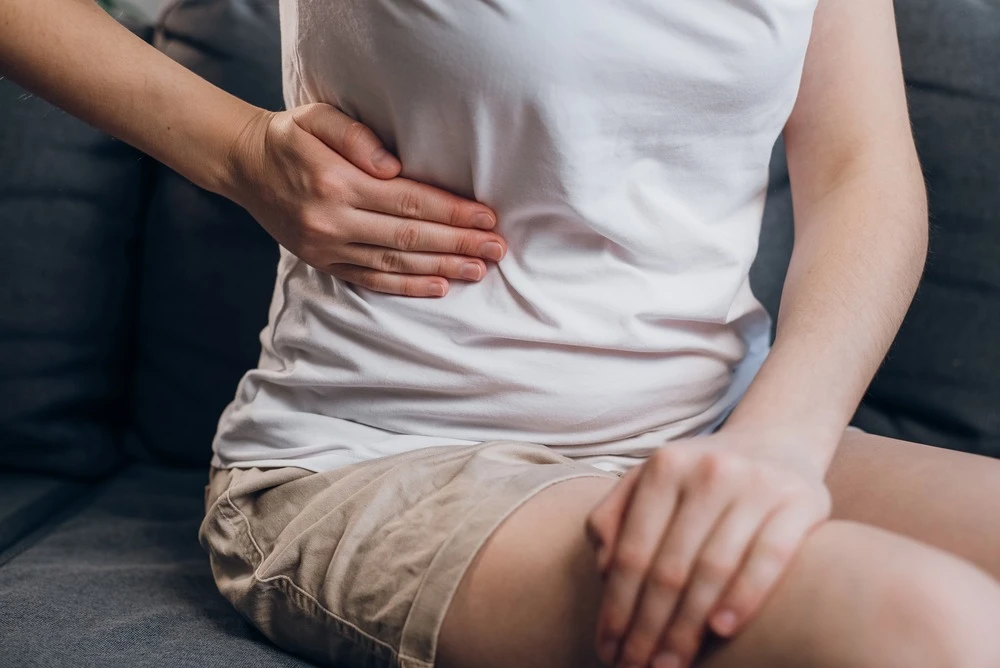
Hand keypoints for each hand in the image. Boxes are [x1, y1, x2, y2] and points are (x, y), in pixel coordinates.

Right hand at [223, 103, 505, 296]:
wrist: (244, 166)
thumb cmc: (290, 137)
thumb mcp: (316, 117)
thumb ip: (356, 136)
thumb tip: (395, 166)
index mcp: (336, 182)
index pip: (409, 201)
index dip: (452, 212)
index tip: (487, 216)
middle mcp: (333, 220)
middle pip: (410, 237)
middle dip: (459, 243)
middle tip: (498, 248)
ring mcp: (327, 247)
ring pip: (396, 264)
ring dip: (442, 267)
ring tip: (480, 269)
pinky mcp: (324, 262)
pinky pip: (372, 280)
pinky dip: (408, 287)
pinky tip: (440, 286)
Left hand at [586, 434, 831, 667]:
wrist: (778, 440)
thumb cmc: (701, 476)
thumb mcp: (652, 481)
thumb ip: (616, 516)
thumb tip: (604, 570)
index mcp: (665, 466)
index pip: (632, 551)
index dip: (617, 606)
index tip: (607, 648)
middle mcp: (709, 471)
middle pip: (670, 567)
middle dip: (648, 628)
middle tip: (635, 667)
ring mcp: (757, 485)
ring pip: (713, 569)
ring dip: (688, 627)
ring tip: (670, 664)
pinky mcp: (801, 502)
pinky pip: (769, 558)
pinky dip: (745, 597)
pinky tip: (721, 630)